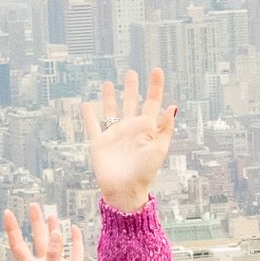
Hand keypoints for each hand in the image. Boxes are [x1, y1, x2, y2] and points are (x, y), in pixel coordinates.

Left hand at [4, 203, 100, 260]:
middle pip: (36, 239)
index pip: (18, 245)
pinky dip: (74, 239)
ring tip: (51, 213)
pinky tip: (73, 229)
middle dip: (34, 223)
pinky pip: (74, 251)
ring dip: (52, 229)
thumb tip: (56, 233)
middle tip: (32, 205)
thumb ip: (53, 255)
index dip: (13, 229)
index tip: (8, 213)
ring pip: (54, 243)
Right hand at [83, 69, 176, 212]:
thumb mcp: (158, 149)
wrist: (124, 190)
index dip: (155, 87)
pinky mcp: (99, 143)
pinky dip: (89, 115)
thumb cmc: (144, 172)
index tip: (156, 70)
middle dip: (132, 87)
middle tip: (132, 73)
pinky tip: (87, 104)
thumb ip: (164, 128)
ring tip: (109, 84)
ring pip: (111, 110)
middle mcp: (130, 129)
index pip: (152, 103)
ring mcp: (115, 135)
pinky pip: (93, 126)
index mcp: (146, 129)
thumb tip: (172, 107)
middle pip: (131, 102)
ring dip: (110, 97)